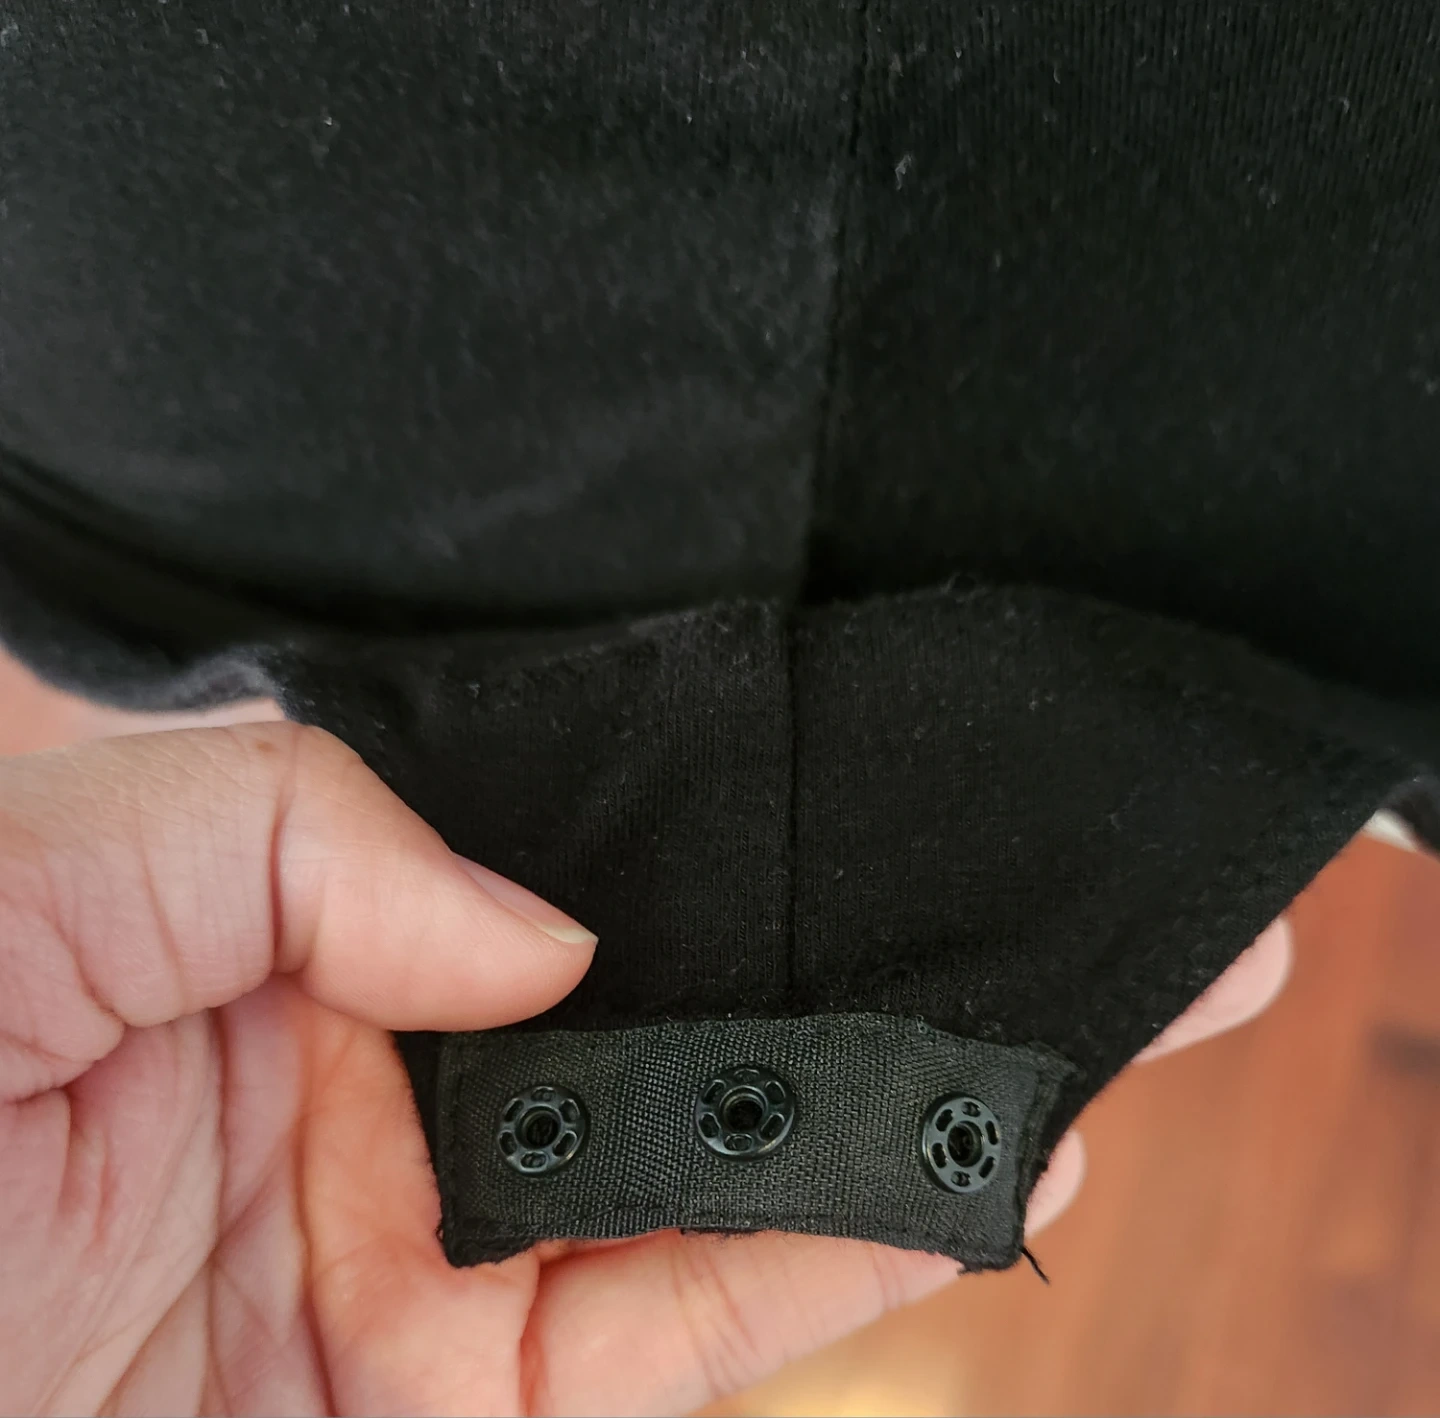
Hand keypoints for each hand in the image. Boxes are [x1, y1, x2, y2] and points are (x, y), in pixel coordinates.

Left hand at [0, 724, 1287, 1415]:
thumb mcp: (39, 885)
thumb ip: (282, 832)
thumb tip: (539, 929)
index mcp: (305, 927)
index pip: (562, 851)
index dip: (720, 816)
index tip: (873, 767)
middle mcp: (404, 1075)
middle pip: (679, 1002)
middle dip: (866, 941)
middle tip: (1059, 874)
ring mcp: (448, 1247)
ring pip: (724, 1163)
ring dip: (906, 1098)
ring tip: (1095, 1017)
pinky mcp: (467, 1402)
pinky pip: (689, 1319)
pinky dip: (840, 1250)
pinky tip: (980, 1162)